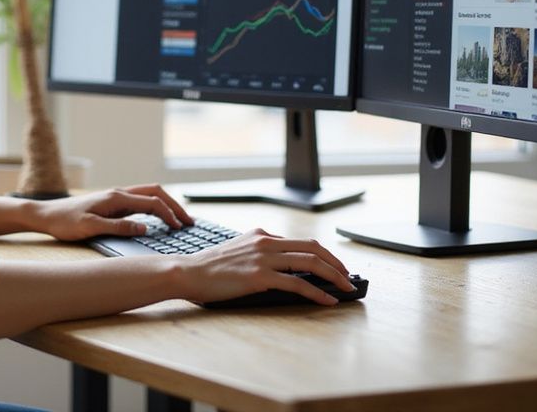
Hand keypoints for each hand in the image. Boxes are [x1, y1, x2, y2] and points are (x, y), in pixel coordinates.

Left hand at [34, 184, 194, 241]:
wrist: (46, 214)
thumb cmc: (65, 222)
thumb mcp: (90, 228)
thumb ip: (118, 228)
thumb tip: (145, 229)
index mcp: (116, 198)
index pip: (152, 202)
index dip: (169, 214)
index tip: (181, 228)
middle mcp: (118, 193)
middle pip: (155, 193)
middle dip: (174, 205)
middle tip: (189, 221)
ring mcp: (116, 197)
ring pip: (149, 195)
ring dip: (166, 204)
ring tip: (179, 220)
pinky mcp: (112, 203)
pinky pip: (140, 202)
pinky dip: (154, 207)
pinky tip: (158, 219)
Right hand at [177, 228, 353, 305]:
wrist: (188, 272)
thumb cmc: (210, 268)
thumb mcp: (237, 251)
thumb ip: (258, 252)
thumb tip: (282, 266)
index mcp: (261, 235)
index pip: (300, 241)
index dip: (322, 255)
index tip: (333, 267)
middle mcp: (265, 242)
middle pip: (312, 247)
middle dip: (335, 262)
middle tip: (347, 276)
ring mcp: (263, 258)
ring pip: (309, 262)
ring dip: (332, 275)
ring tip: (345, 287)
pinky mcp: (259, 276)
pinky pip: (296, 284)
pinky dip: (316, 292)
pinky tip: (326, 300)